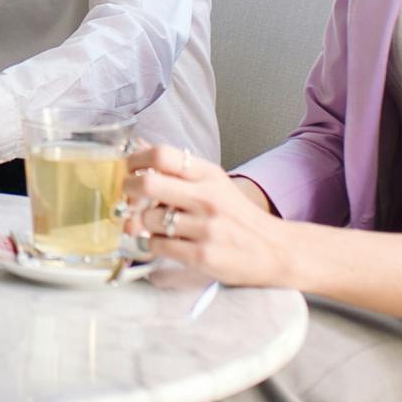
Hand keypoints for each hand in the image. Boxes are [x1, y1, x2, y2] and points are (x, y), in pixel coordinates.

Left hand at [122, 145, 294, 286]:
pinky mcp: (201, 256)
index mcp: (208, 175)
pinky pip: (157, 246)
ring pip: (148, 220)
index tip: (128, 169)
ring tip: (154, 225)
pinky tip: (165, 242)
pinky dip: (152, 245)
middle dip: (127, 190)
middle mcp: (207, 198)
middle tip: (126, 197)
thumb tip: (136, 145)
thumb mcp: (213, 183)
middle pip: (148, 185)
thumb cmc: (236, 215)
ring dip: (142, 224)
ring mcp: (205, 228)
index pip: (162, 155)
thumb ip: (177, 167)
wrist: (274, 250)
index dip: (135, 160)